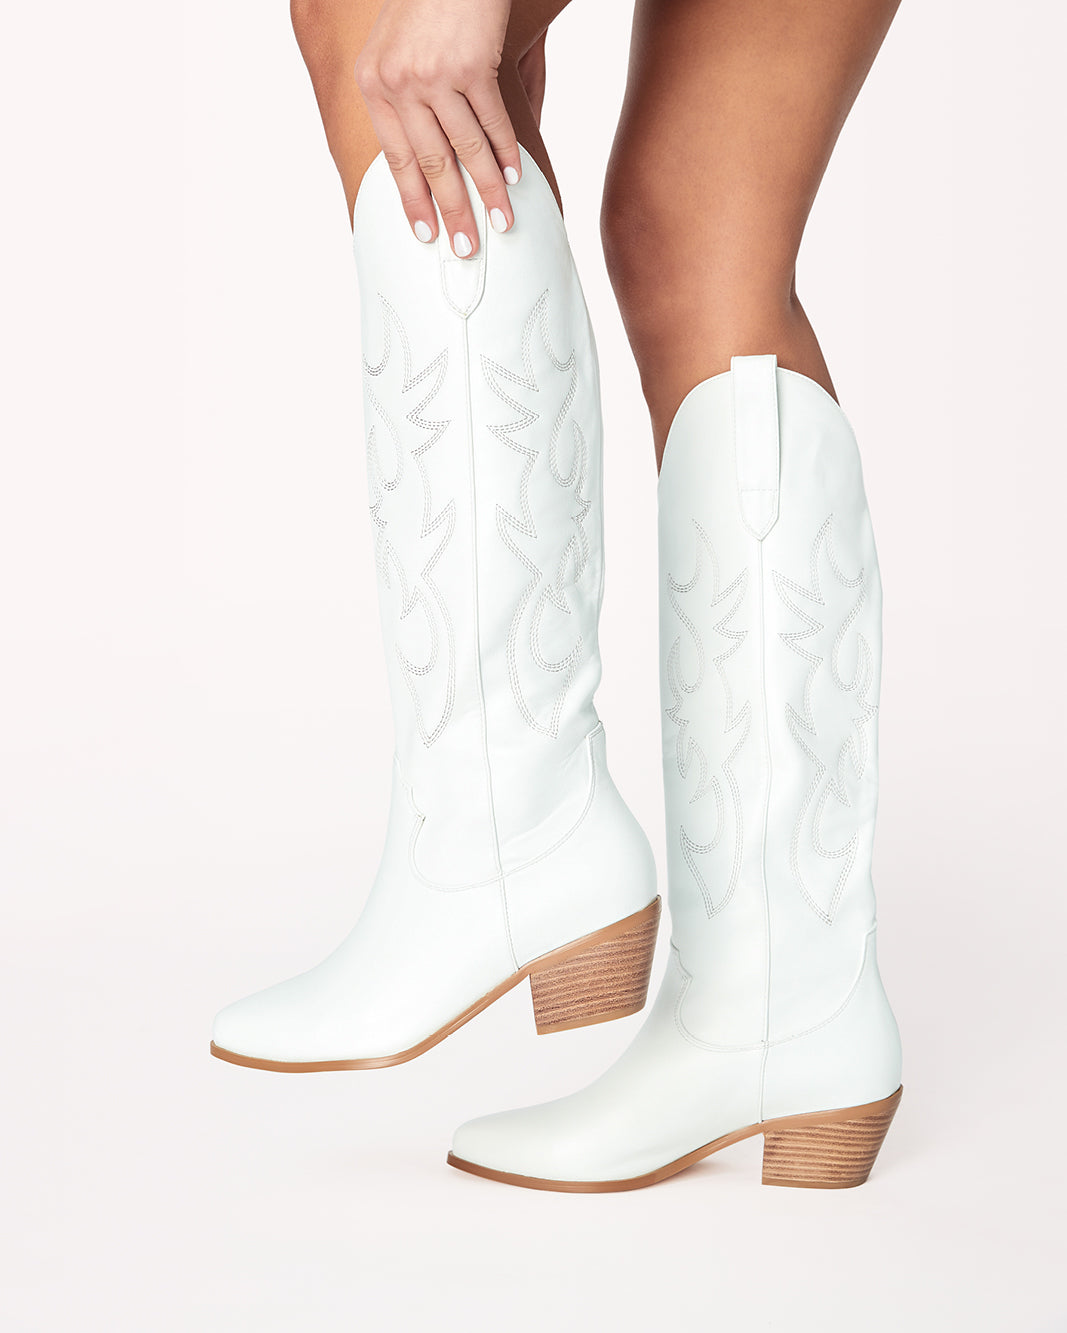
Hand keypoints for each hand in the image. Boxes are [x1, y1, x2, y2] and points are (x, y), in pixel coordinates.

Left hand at [354, 0, 521, 256]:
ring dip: (488, 192)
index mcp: (374, 86)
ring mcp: (436, 76)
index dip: (414, 202)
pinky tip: (515, 177)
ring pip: (466, 151)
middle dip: (453, 213)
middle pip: (432, 165)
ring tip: (502, 221)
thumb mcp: (393, 48)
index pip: (396, 159)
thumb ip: (404, 100)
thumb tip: (427, 159)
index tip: (427, 234)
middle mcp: (400, 84)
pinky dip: (506, 153)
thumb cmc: (423, 4)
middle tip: (466, 249)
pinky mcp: (472, 65)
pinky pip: (493, 123)